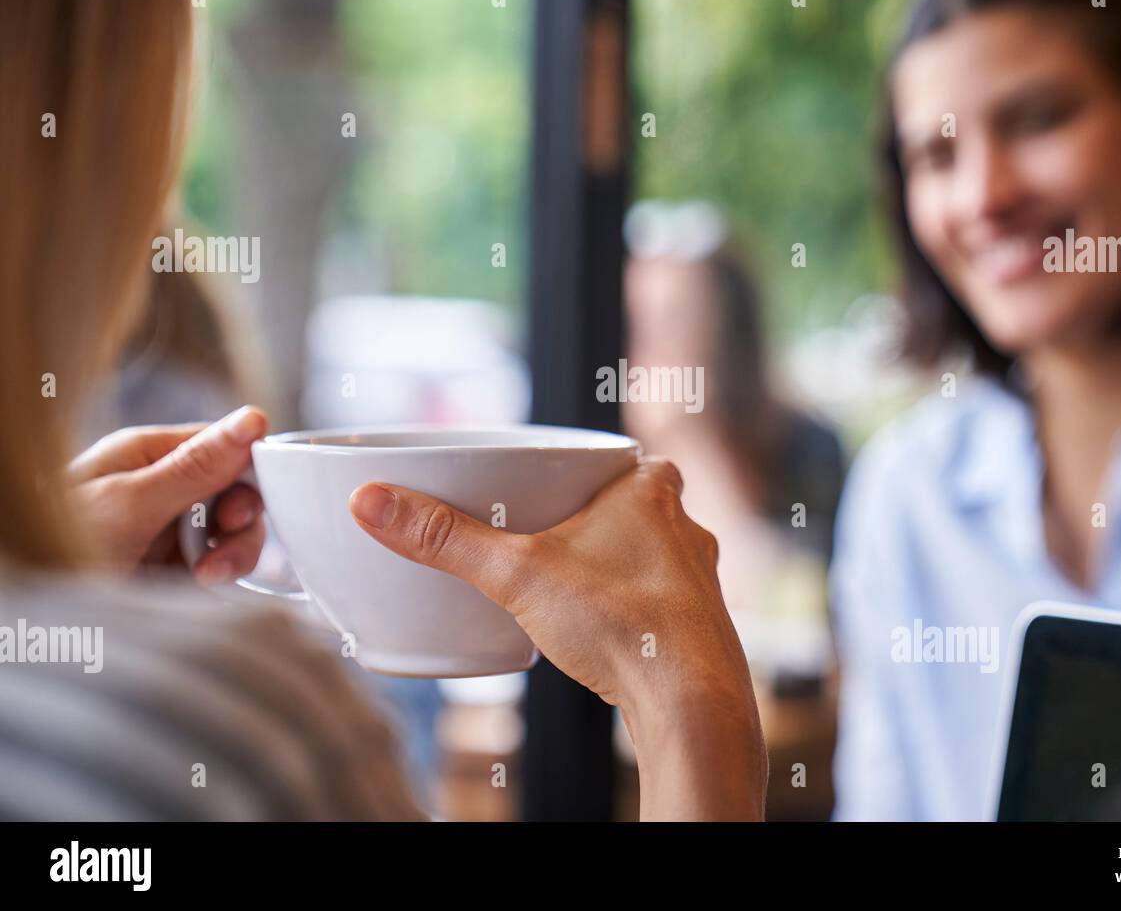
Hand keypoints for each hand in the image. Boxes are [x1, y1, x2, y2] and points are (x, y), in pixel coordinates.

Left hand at [68, 405, 268, 584]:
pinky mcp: (170, 569)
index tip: (236, 513)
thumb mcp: (131, 503)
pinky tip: (199, 590)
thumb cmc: (59, 547)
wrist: (27, 613)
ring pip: (230, 534)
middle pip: (235, 494)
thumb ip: (196, 465)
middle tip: (217, 555)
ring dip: (228, 557)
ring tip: (202, 580)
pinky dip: (218, 579)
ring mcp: (166, 530)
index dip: (246, 477)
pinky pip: (217, 566)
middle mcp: (161, 488)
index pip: (225, 448)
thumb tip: (253, 418)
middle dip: (238, 527)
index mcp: (147, 455)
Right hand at [348, 457, 767, 819]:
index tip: (563, 485)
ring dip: (623, 571)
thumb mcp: (516, 574)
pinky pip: (667, 610)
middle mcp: (689, 530)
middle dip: (602, 522)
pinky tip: (610, 637)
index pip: (630, 459)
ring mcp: (704, 583)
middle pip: (643, 509)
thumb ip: (445, 539)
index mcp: (651, 493)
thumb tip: (372, 501)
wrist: (691, 703)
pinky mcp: (706, 632)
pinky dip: (639, 617)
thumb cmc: (621, 623)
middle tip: (555, 537)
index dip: (598, 470)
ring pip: (658, 560)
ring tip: (576, 591)